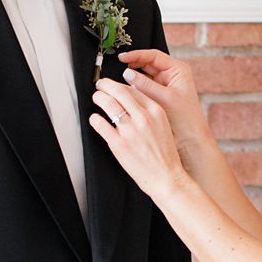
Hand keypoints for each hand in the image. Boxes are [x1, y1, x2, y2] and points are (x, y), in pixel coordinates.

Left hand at [89, 77, 188, 203]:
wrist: (166, 177)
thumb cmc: (165, 155)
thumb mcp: (163, 126)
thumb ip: (149, 112)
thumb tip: (131, 100)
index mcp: (156, 111)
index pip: (133, 89)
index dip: (119, 84)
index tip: (113, 85)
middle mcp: (143, 118)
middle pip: (119, 91)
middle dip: (105, 85)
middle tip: (100, 86)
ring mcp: (130, 131)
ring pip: (108, 104)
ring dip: (99, 98)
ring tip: (96, 98)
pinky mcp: (118, 144)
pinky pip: (101, 124)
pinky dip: (95, 119)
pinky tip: (95, 118)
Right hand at [117, 50, 209, 155]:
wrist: (190, 137)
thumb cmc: (185, 117)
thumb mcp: (164, 98)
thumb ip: (145, 85)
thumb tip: (127, 73)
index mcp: (177, 70)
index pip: (154, 56)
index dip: (136, 55)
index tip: (122, 57)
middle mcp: (170, 75)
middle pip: (147, 64)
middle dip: (132, 65)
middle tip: (116, 68)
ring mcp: (163, 85)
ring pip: (143, 76)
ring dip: (132, 77)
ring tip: (118, 79)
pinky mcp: (157, 95)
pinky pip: (143, 87)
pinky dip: (134, 88)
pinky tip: (124, 90)